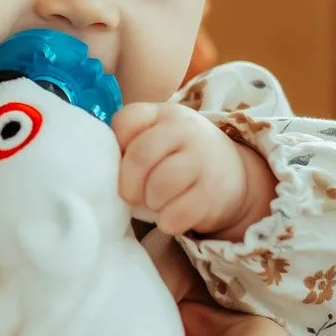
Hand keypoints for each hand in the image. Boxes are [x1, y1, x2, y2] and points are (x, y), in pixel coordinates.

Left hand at [113, 103, 273, 238]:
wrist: (233, 174)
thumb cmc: (178, 157)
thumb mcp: (158, 137)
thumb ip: (130, 144)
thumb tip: (102, 171)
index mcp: (162, 114)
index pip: (126, 121)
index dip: (116, 149)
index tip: (122, 165)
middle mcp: (185, 129)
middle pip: (140, 156)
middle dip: (128, 184)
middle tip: (131, 196)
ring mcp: (203, 159)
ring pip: (160, 185)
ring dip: (151, 202)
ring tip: (156, 203)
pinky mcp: (214, 192)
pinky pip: (178, 213)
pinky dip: (168, 221)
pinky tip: (171, 217)